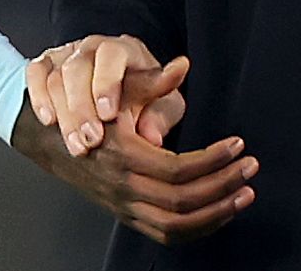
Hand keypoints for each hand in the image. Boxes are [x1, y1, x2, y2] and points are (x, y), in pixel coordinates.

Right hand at [11, 83, 257, 245]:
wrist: (50, 137)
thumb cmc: (89, 108)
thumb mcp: (117, 89)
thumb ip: (152, 80)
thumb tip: (182, 66)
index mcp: (121, 154)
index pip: (178, 169)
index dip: (213, 159)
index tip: (237, 144)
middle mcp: (121, 185)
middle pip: (181, 201)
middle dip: (224, 186)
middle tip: (250, 168)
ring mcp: (122, 204)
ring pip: (175, 226)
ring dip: (216, 213)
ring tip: (243, 194)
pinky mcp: (125, 214)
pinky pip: (165, 234)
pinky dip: (196, 228)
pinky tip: (218, 213)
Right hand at [27, 34, 184, 156]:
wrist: (116, 97)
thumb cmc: (143, 100)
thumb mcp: (163, 106)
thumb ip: (160, 117)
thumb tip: (152, 136)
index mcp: (124, 50)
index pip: (111, 53)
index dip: (107, 83)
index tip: (109, 115)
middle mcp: (92, 47)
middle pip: (78, 67)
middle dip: (82, 107)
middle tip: (92, 139)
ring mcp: (66, 54)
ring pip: (55, 77)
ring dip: (64, 113)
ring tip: (77, 145)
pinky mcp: (46, 65)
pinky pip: (35, 75)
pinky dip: (39, 98)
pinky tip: (49, 120)